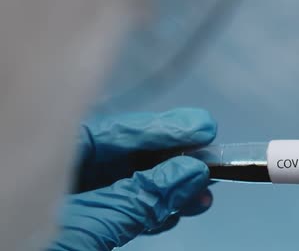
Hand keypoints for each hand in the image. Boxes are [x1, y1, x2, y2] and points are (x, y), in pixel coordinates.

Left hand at [48, 108, 216, 250]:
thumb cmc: (20, 246)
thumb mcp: (87, 225)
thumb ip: (139, 198)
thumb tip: (188, 171)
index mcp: (50, 154)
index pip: (117, 131)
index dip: (164, 129)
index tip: (202, 127)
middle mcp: (63, 171)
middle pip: (128, 157)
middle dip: (173, 161)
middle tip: (211, 159)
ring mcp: (73, 199)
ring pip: (130, 185)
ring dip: (170, 190)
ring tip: (202, 194)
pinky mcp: (84, 223)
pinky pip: (123, 209)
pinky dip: (152, 211)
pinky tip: (177, 210)